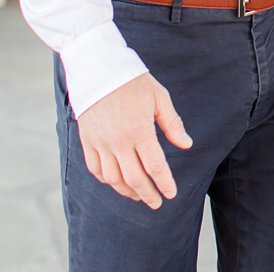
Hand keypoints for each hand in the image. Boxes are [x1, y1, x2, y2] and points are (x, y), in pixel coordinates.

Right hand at [75, 73, 191, 208]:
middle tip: (156, 203)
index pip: (155, 166)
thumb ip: (172, 124)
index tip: (171, 194)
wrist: (99, 70)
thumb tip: (187, 145)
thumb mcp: (160, 98)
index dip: (164, 183)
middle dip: (147, 194)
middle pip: (133, 178)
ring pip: (113, 178)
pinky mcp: (86, 141)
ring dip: (127, 191)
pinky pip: (95, 169)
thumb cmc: (134, 83)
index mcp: (139, 131)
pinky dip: (106, 180)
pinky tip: (116, 182)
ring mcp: (100, 143)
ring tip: (139, 196)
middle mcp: (118, 142)